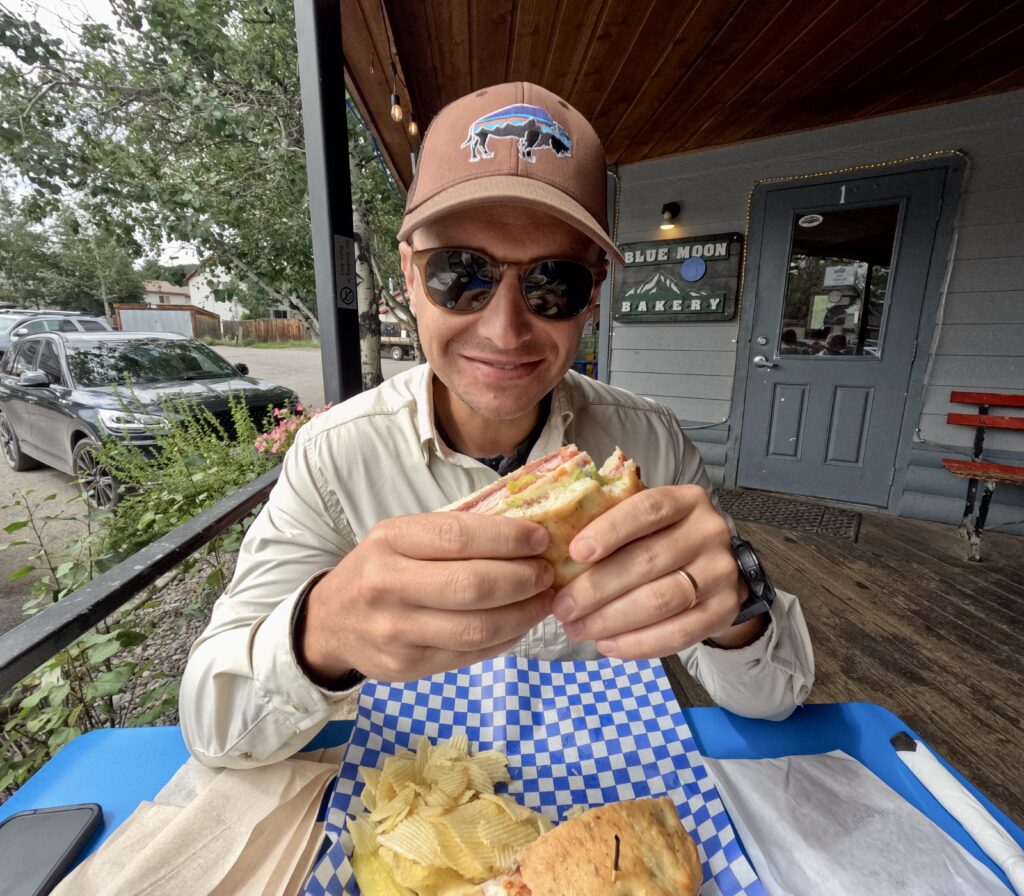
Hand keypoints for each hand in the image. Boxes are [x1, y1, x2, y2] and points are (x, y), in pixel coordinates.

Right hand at [299, 513, 554, 681]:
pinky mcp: (407, 667)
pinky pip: (470, 654)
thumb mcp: (402, 537)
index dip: (508, 538)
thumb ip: (453, 534)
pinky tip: (519, 624)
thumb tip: (525, 531)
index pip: (459, 536)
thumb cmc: (380, 569)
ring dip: (523, 614)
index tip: (541, 539)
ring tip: (543, 600)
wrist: (330, 622)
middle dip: (523, 579)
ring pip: (477, 628)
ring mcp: (396, 631)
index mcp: (390, 541)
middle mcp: (388, 585)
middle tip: (547, 574)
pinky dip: (506, 639)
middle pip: (473, 586)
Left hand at [551, 485, 763, 658]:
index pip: (647, 508)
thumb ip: (613, 525)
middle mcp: (709, 532)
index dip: (610, 530)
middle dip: (597, 587)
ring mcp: (721, 573)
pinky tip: (607, 646)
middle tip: (562, 607)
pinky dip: (638, 644)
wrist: (716, 570)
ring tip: (577, 628)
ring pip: (660, 600)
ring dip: (611, 619)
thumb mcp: (647, 522)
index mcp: (686, 500)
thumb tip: (553, 547)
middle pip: (647, 560)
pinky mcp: (725, 611)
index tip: (574, 553)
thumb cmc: (664, 540)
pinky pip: (679, 634)